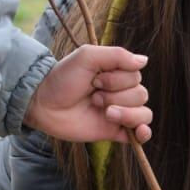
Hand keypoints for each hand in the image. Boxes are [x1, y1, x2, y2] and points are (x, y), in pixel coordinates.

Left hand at [24, 44, 151, 142]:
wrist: (45, 105)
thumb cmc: (63, 78)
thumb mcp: (87, 56)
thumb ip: (117, 56)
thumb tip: (145, 61)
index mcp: (117, 73)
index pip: (136, 75)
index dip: (118, 79)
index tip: (95, 79)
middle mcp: (121, 92)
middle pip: (141, 94)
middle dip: (117, 96)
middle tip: (93, 95)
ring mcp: (120, 112)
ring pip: (144, 114)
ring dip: (126, 113)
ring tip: (105, 113)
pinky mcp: (115, 131)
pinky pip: (141, 134)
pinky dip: (144, 133)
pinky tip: (138, 131)